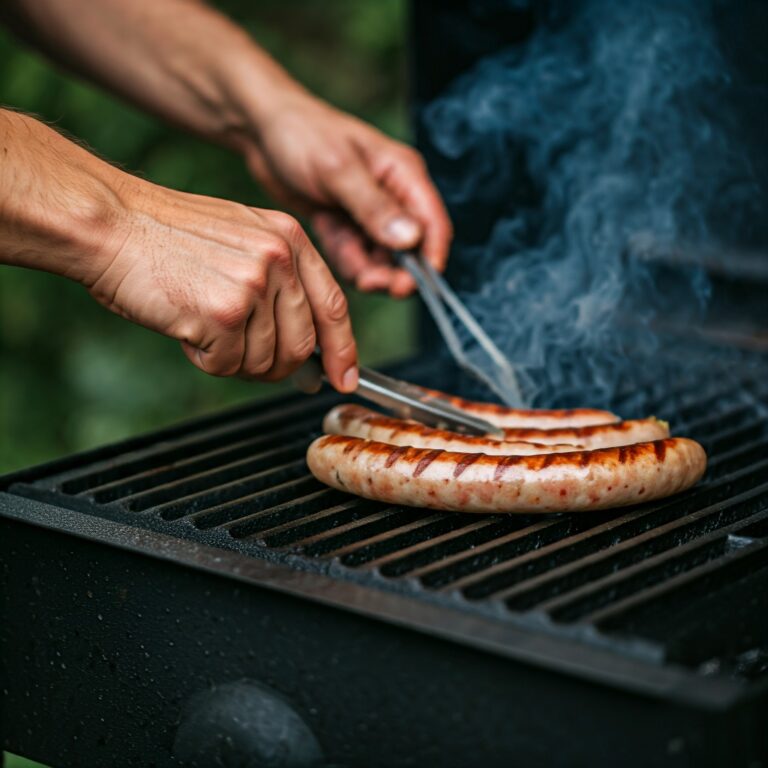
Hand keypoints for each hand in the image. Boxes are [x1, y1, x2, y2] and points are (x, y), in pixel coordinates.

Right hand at [87, 179, 357, 390]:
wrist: (110, 224)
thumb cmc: (166, 236)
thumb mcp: (240, 239)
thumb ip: (280, 284)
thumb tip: (310, 348)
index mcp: (289, 238)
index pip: (333, 305)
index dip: (343, 349)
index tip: (345, 378)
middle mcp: (280, 258)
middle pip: (302, 345)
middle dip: (276, 366)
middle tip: (241, 357)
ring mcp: (255, 285)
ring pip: (265, 362)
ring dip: (232, 359)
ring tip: (201, 324)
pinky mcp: (225, 312)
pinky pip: (227, 365)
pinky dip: (204, 359)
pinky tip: (185, 327)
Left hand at [239, 93, 452, 296]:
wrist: (259, 129)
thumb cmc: (300, 134)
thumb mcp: (337, 170)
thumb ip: (374, 207)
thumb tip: (411, 240)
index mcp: (403, 174)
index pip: (434, 224)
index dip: (430, 258)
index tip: (414, 286)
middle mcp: (393, 196)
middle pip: (410, 249)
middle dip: (396, 272)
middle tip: (373, 284)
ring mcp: (369, 213)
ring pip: (382, 258)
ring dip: (369, 270)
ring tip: (351, 272)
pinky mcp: (345, 225)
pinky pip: (354, 255)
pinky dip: (346, 260)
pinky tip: (332, 249)